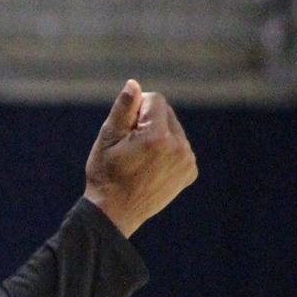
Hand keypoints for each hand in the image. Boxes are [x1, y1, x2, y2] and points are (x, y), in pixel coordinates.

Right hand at [82, 79, 197, 237]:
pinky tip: (151, 167)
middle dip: (148, 121)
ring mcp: (187, 161)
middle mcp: (179, 147)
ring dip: (158, 135)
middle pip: (167, 113)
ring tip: (140, 158)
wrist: (116, 212)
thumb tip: (134, 84)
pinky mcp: (190, 172)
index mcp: (157, 137)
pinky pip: (180, 147)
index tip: (125, 129)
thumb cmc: (106, 173)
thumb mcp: (108, 138)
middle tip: (130, 145)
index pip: (155, 100)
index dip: (136, 109)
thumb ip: (123, 109)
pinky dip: (167, 150)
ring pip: (174, 130)